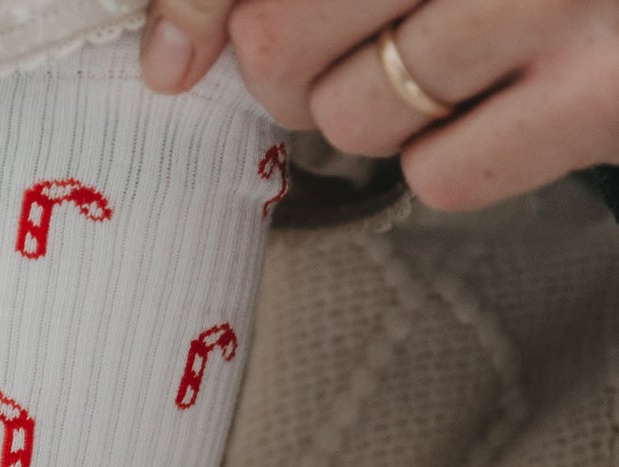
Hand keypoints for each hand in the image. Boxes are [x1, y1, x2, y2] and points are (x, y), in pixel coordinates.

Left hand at [142, 0, 618, 212]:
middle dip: (291, 67)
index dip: (198, 9)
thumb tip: (168, 58)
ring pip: (353, 118)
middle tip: (345, 46)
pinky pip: (438, 174)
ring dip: (376, 111)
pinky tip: (499, 101)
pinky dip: (450, 158)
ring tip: (446, 60)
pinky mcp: (602, 96)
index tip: (174, 58)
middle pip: (279, 40)